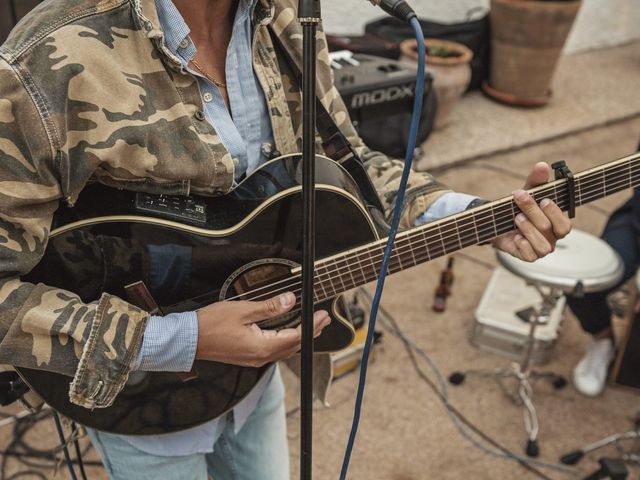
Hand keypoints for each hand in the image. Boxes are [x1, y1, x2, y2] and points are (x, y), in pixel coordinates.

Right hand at [195, 292, 330, 366]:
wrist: (187, 340)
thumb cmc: (211, 324)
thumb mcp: (243, 310)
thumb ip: (269, 307)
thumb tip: (291, 301)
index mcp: (262, 346)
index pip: (296, 336)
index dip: (312, 325)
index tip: (323, 314)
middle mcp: (261, 357)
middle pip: (294, 345)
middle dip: (311, 332)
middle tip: (324, 319)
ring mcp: (254, 359)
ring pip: (285, 350)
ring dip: (301, 337)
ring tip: (313, 326)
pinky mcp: (248, 357)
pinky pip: (274, 351)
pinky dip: (287, 342)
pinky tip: (289, 334)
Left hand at [492, 162, 571, 261]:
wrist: (497, 222)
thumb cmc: (519, 206)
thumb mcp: (527, 191)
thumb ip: (536, 180)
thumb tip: (542, 166)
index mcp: (557, 223)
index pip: (565, 223)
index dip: (555, 212)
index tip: (543, 199)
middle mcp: (552, 237)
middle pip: (549, 228)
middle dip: (533, 211)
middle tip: (519, 197)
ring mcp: (541, 248)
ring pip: (542, 245)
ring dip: (528, 229)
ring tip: (517, 218)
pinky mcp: (528, 256)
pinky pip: (530, 255)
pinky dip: (522, 244)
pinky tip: (515, 236)